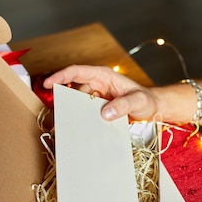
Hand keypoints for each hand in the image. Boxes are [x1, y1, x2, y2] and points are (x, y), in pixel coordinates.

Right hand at [43, 65, 159, 121]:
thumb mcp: (138, 101)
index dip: (60, 76)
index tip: (48, 83)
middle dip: (64, 99)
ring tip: (70, 123)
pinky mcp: (97, 110)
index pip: (77, 72)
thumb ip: (123, 105)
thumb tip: (104, 113)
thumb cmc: (147, 100)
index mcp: (103, 76)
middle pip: (73, 89)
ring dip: (73, 112)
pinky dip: (81, 120)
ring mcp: (96, 98)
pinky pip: (85, 113)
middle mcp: (97, 84)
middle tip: (60, 113)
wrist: (153, 110)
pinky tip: (81, 129)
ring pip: (77, 103)